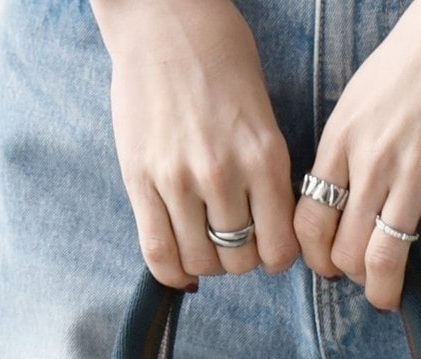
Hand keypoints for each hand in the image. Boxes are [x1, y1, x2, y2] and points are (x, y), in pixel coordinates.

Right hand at [91, 0, 300, 288]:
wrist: (164, 19)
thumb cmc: (220, 61)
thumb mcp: (264, 119)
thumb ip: (267, 177)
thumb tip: (266, 236)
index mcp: (265, 158)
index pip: (279, 250)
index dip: (274, 259)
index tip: (265, 247)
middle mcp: (224, 174)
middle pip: (239, 260)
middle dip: (239, 259)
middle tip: (231, 241)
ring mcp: (178, 179)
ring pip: (200, 261)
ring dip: (205, 263)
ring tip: (203, 242)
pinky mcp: (140, 179)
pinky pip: (158, 252)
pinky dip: (171, 271)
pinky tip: (178, 264)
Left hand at [294, 0, 420, 308]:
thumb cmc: (414, 61)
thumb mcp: (359, 102)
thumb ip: (345, 154)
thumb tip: (337, 206)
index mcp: (342, 142)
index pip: (310, 222)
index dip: (316, 257)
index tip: (329, 267)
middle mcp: (373, 162)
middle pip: (346, 250)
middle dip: (353, 277)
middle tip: (366, 280)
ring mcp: (418, 172)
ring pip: (386, 258)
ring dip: (386, 288)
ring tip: (391, 295)